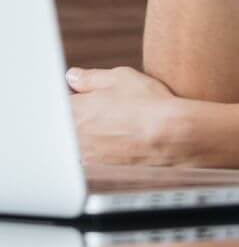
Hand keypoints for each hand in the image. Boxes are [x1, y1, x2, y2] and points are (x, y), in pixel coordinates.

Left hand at [68, 65, 187, 165]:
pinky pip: (94, 157)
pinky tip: (125, 141)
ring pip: (80, 142)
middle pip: (68, 124)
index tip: (88, 95)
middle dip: (83, 115)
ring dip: (93, 135)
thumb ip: (90, 78)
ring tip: (121, 126)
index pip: (59, 102)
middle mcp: (74, 135)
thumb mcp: (120, 78)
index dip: (75, 97)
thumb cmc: (148, 105)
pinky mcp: (99, 170)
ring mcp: (85, 155)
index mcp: (73, 110)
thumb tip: (73, 77)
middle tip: (110, 109)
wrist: (171, 136)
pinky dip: (105, 150)